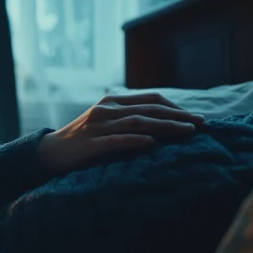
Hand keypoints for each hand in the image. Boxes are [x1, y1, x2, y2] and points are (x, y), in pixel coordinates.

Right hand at [36, 92, 205, 174]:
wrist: (50, 153)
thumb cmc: (82, 141)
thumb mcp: (104, 123)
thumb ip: (127, 118)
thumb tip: (160, 124)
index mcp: (112, 102)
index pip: (151, 99)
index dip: (175, 107)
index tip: (195, 117)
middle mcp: (106, 110)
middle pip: (149, 109)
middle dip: (178, 116)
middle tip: (202, 124)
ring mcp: (98, 126)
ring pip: (138, 122)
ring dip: (165, 127)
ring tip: (187, 132)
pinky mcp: (91, 144)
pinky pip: (117, 140)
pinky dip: (136, 140)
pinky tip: (152, 144)